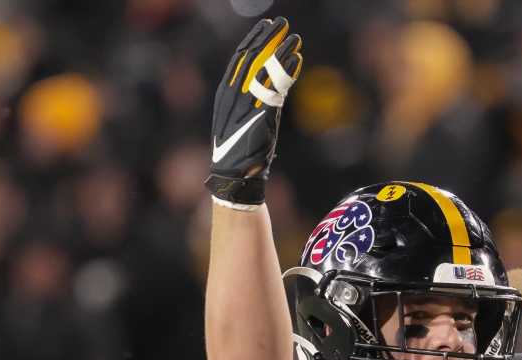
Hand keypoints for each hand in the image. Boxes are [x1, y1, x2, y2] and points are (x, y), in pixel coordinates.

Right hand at [205, 17, 302, 206]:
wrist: (236, 176)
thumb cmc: (242, 149)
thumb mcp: (247, 117)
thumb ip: (258, 97)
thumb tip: (276, 79)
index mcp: (226, 93)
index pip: (239, 59)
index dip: (254, 39)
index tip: (267, 25)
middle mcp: (234, 96)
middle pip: (251, 59)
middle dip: (267, 38)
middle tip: (282, 22)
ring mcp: (246, 106)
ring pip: (264, 71)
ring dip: (280, 52)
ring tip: (295, 37)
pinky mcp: (260, 118)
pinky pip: (275, 90)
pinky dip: (285, 73)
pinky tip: (296, 60)